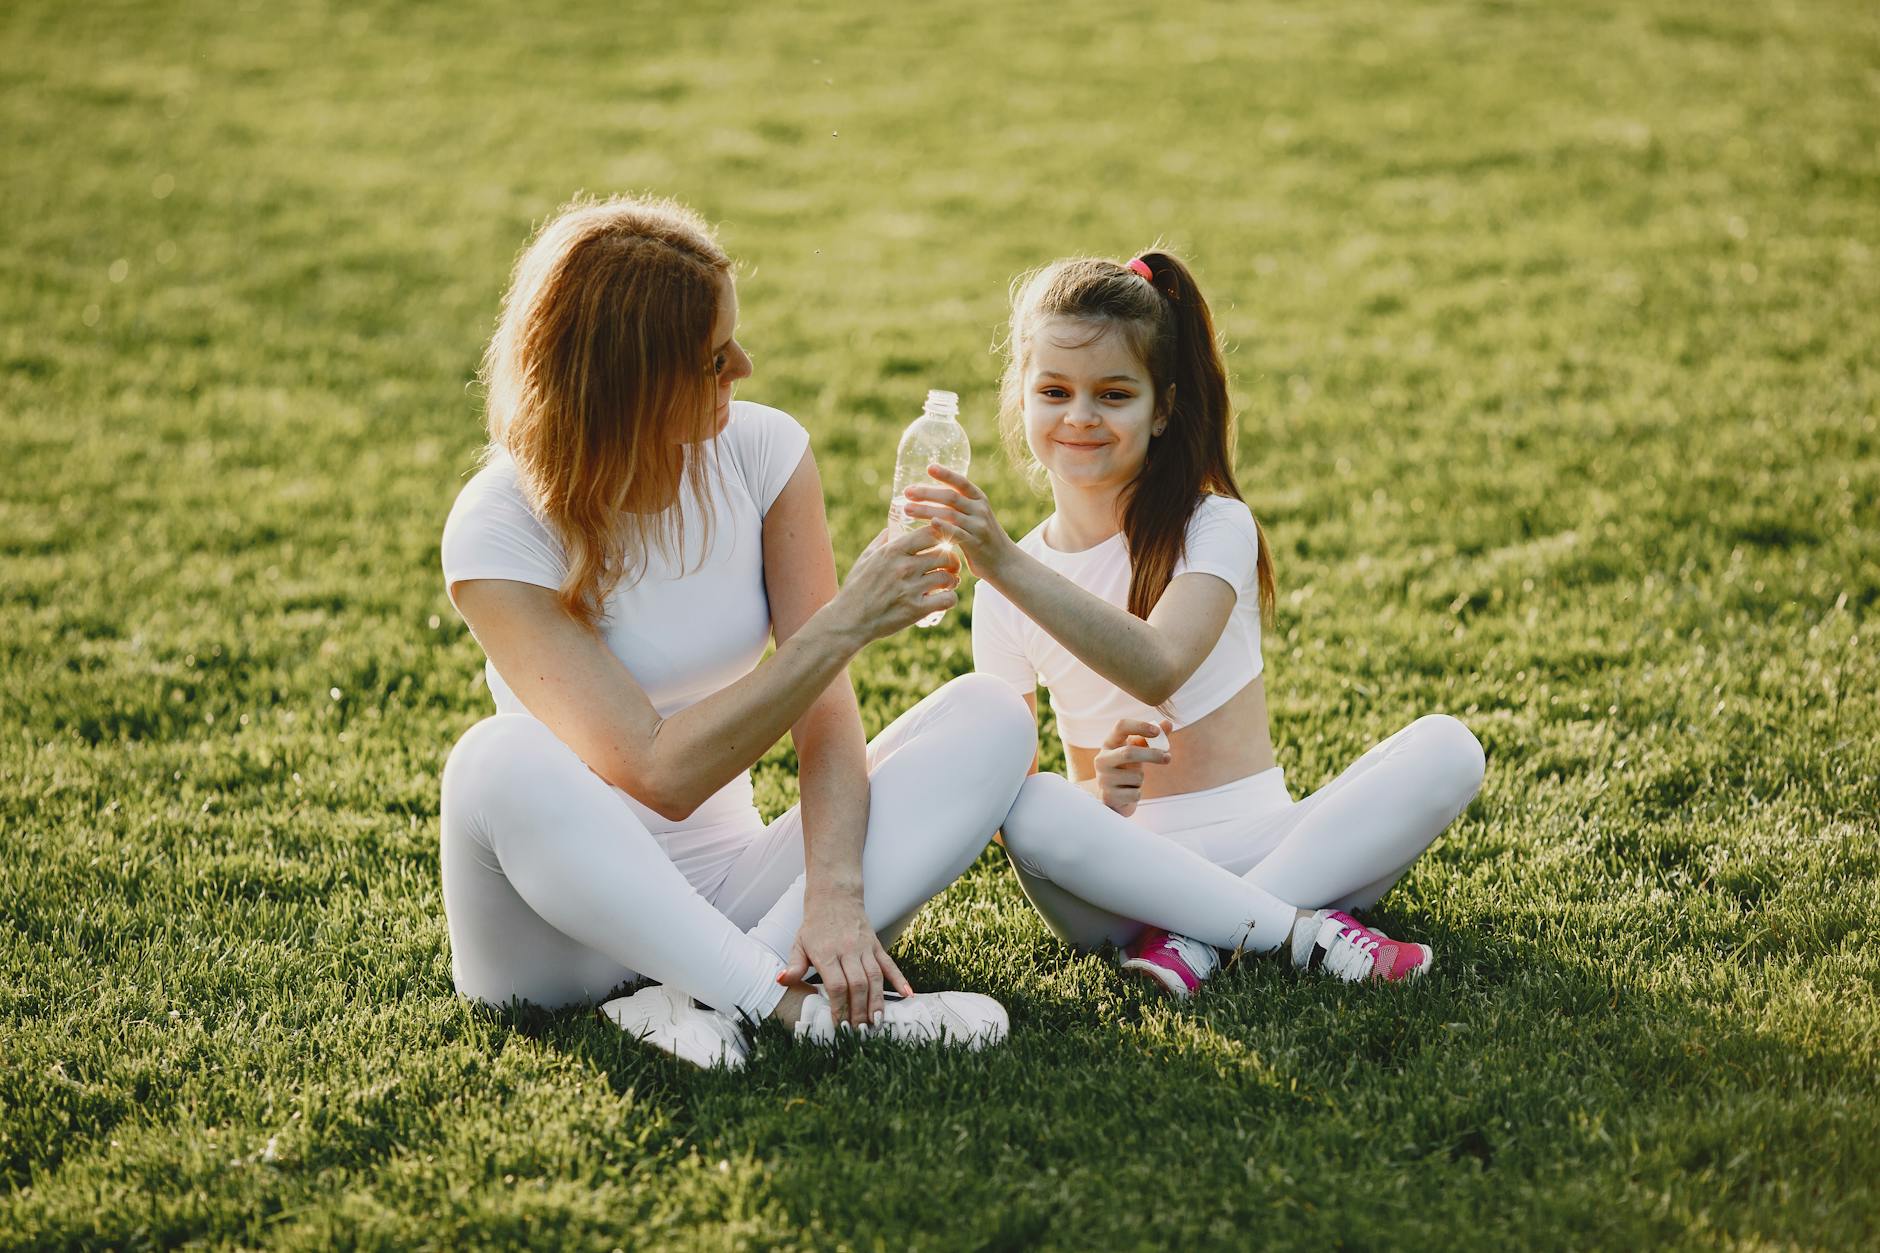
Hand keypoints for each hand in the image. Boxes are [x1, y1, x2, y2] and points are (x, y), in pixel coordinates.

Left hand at [778, 889, 912, 1028]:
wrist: (834, 896)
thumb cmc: (815, 925)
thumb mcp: (799, 943)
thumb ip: (794, 966)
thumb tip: (780, 981)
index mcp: (827, 953)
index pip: (837, 985)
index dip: (840, 1007)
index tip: (840, 1025)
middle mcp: (848, 950)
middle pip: (858, 985)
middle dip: (859, 1011)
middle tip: (859, 1032)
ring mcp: (865, 947)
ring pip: (875, 977)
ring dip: (877, 1002)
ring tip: (877, 1023)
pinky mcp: (876, 945)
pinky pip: (889, 964)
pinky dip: (900, 979)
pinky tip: (907, 995)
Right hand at [831, 526, 960, 641]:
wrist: (849, 621)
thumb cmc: (856, 588)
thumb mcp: (865, 559)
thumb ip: (881, 542)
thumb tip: (891, 528)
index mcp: (892, 551)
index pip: (930, 533)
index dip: (943, 536)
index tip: (944, 543)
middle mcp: (904, 567)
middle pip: (945, 555)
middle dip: (952, 560)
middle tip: (951, 566)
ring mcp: (911, 589)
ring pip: (948, 577)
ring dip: (953, 580)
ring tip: (949, 583)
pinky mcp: (916, 610)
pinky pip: (947, 599)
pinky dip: (950, 599)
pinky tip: (945, 599)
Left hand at [900, 466, 1018, 579]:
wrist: (1005, 563)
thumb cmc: (983, 539)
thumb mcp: (976, 517)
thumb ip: (959, 507)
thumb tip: (929, 496)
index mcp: (979, 500)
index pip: (962, 482)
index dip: (946, 474)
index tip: (929, 467)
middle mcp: (980, 510)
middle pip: (951, 497)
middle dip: (927, 493)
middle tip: (907, 492)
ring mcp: (979, 527)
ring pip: (950, 514)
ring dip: (926, 510)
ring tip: (907, 509)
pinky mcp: (976, 544)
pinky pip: (958, 533)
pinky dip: (944, 527)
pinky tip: (930, 524)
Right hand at [1093, 718, 1171, 815]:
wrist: (1109, 796)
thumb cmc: (1126, 767)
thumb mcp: (1136, 750)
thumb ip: (1151, 738)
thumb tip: (1168, 723)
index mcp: (1109, 743)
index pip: (1121, 726)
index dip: (1140, 726)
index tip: (1157, 731)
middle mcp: (1102, 759)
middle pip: (1128, 752)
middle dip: (1152, 754)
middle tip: (1168, 757)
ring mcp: (1103, 778)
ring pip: (1136, 776)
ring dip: (1141, 779)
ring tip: (1132, 781)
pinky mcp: (1108, 796)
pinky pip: (1135, 794)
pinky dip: (1137, 793)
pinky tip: (1127, 792)